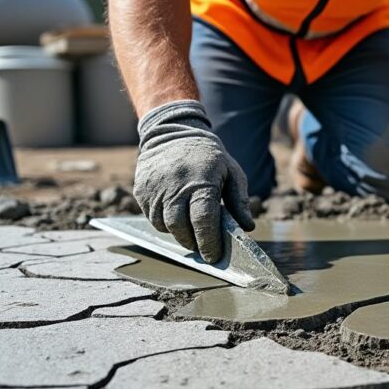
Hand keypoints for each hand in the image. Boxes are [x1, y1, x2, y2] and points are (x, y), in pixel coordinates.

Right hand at [133, 100, 253, 262]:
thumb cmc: (208, 157)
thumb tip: (248, 227)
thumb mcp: (231, 172)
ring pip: (163, 225)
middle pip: (180, 227)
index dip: (209, 242)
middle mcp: (175, 186)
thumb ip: (239, 201)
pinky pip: (151, 217)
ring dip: (178, 235)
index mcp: (201, 181)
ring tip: (190, 231)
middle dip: (192, 243)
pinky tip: (176, 217)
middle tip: (202, 248)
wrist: (173, 132)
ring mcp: (155, 188)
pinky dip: (164, 223)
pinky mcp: (141, 190)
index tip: (214, 256)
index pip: (203, 220)